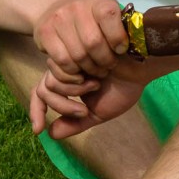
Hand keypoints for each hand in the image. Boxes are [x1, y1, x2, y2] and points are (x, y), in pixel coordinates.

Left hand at [30, 62, 146, 138]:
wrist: (142, 67)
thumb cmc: (125, 86)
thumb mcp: (99, 112)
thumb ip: (76, 123)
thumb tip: (51, 134)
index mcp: (69, 80)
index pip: (42, 93)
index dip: (36, 111)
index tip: (38, 130)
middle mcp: (68, 67)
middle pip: (45, 89)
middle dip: (63, 105)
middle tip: (84, 110)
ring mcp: (72, 54)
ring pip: (52, 78)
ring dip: (75, 89)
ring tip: (96, 85)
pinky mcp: (77, 43)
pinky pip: (63, 64)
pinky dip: (79, 78)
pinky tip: (95, 77)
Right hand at [33, 0, 127, 82]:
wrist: (55, 10)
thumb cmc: (91, 19)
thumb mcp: (109, 17)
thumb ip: (124, 27)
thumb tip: (143, 40)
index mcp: (98, 2)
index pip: (110, 15)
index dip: (118, 37)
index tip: (121, 50)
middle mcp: (77, 7)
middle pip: (94, 43)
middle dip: (105, 61)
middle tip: (108, 67)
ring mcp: (59, 19)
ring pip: (78, 55)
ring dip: (90, 69)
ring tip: (96, 71)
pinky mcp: (45, 33)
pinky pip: (62, 61)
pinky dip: (74, 72)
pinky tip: (80, 72)